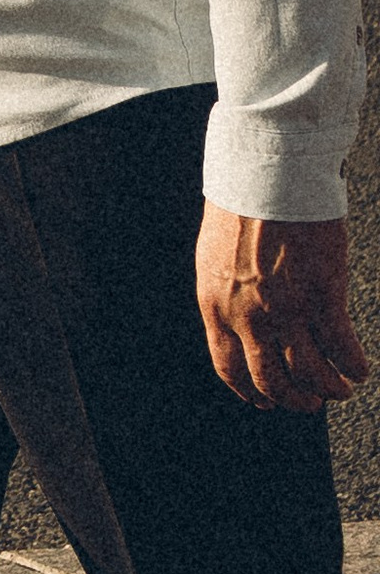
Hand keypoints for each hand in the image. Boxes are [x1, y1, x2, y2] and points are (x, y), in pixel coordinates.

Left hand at [197, 205, 368, 410]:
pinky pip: (340, 347)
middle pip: (272, 381)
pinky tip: (358, 368)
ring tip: (340, 388)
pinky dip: (352, 364)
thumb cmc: (241, 204)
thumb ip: (227, 294)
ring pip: (310, 373)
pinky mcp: (323, 294)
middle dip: (294, 399)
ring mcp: (287, 308)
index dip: (251, 393)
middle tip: (310, 403)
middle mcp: (248, 315)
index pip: (230, 368)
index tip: (267, 403)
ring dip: (328, 388)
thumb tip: (241, 325)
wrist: (266, 170)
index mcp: (215, 303)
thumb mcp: (215, 256)